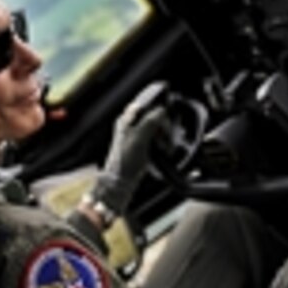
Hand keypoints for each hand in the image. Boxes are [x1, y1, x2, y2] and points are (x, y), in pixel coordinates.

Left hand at [86, 82, 169, 219]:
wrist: (120, 184)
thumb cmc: (125, 162)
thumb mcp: (140, 138)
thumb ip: (151, 120)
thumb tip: (162, 110)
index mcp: (127, 119)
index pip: (145, 103)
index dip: (157, 108)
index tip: (167, 115)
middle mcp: (130, 126)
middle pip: (153, 117)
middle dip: (163, 126)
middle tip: (164, 135)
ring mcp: (136, 138)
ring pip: (156, 130)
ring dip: (164, 137)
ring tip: (163, 146)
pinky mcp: (141, 149)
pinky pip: (156, 142)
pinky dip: (161, 146)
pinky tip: (162, 152)